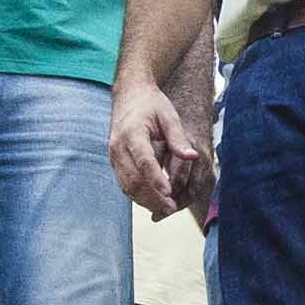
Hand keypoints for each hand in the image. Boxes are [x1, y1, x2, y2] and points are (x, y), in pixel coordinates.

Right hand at [111, 80, 211, 216]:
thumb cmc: (151, 104)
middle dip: (152, 197)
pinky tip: (155, 201)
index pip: (143, 161)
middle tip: (172, 208)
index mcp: (132, 133)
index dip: (156, 179)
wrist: (129, 96)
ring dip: (145, 200)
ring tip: (166, 209)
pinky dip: (139, 195)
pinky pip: (125, 184)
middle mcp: (118, 147)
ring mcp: (113, 156)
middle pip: (133, 179)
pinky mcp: (115, 163)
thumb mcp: (168, 115)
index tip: (169, 193)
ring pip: (127, 186)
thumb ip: (178, 137)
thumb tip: (192, 157)